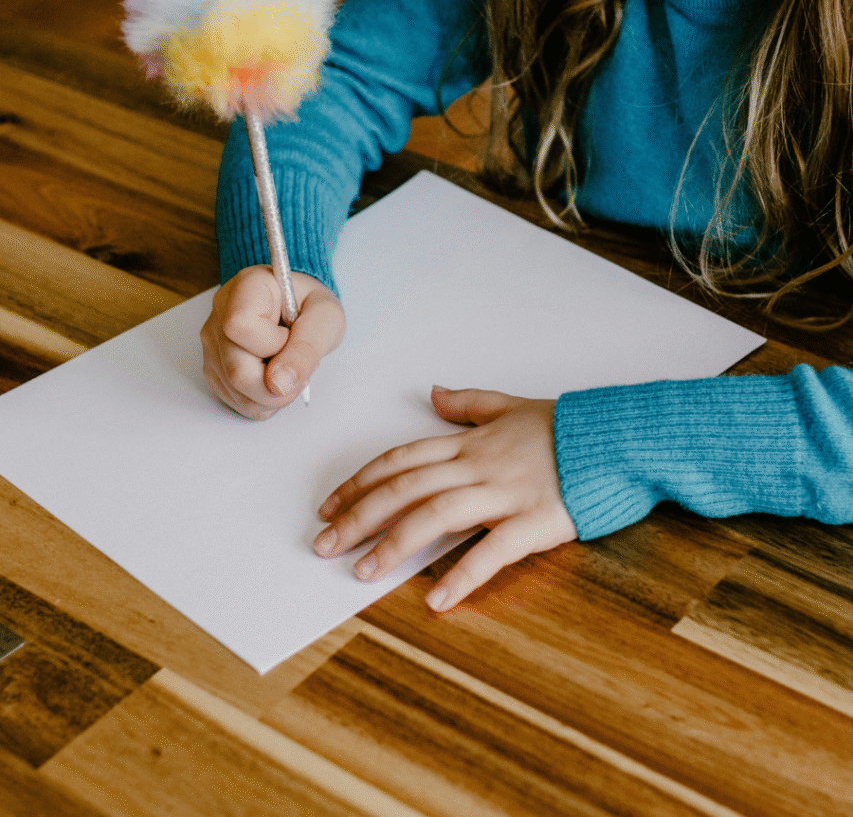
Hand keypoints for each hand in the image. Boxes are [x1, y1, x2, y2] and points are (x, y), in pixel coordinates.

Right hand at [200, 265, 344, 418]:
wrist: (298, 307)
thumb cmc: (310, 306)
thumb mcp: (325, 317)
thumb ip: (306, 348)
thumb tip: (278, 384)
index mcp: (247, 287)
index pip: (239, 326)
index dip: (271, 344)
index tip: (290, 337)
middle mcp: (220, 313)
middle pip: (236, 369)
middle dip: (277, 384)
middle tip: (298, 368)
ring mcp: (213, 342)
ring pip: (235, 390)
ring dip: (272, 394)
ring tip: (288, 370)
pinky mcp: (213, 366)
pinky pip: (235, 399)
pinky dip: (262, 400)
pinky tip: (275, 380)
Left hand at [313, 387, 576, 609]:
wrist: (617, 438)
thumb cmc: (566, 427)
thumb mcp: (511, 406)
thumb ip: (468, 404)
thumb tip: (433, 393)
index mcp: (469, 443)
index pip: (401, 460)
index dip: (361, 483)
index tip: (330, 506)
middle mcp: (478, 466)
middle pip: (405, 488)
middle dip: (359, 517)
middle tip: (325, 544)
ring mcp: (505, 494)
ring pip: (436, 515)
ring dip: (394, 545)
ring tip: (362, 572)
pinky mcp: (535, 522)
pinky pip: (493, 551)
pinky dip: (462, 576)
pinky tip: (436, 600)